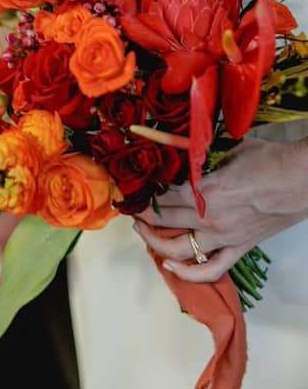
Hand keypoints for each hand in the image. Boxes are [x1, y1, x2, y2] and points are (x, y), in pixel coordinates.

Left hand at [134, 136, 307, 281]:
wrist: (301, 180)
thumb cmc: (268, 160)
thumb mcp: (228, 148)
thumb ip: (200, 153)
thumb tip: (178, 148)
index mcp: (206, 190)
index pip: (163, 196)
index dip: (144, 193)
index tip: (131, 189)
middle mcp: (210, 218)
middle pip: (165, 220)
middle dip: (143, 214)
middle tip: (132, 207)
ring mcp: (224, 237)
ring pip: (179, 249)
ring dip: (155, 243)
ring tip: (143, 231)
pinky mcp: (239, 248)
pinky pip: (210, 269)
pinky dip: (188, 274)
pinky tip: (170, 266)